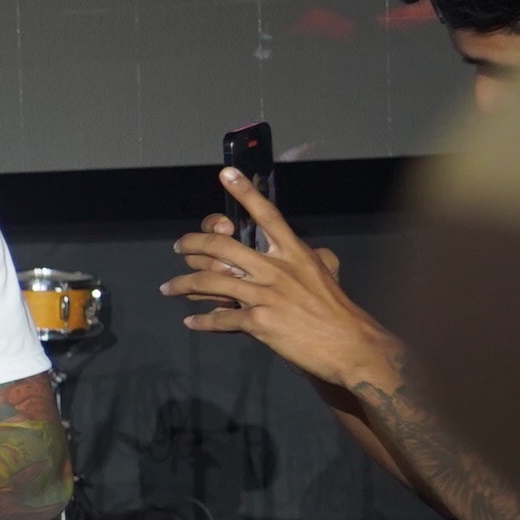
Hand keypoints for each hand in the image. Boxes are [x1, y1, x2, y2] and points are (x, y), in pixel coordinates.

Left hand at [163, 168, 398, 392]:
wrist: (350, 345)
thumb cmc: (338, 309)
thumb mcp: (328, 273)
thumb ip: (315, 258)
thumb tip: (313, 252)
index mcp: (295, 253)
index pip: (267, 216)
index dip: (246, 193)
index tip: (226, 173)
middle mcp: (277, 270)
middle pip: (222, 247)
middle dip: (192, 244)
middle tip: (179, 247)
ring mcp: (266, 296)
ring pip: (210, 282)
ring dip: (182, 285)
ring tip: (169, 288)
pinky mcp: (260, 322)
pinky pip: (221, 318)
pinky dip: (202, 321)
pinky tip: (192, 322)